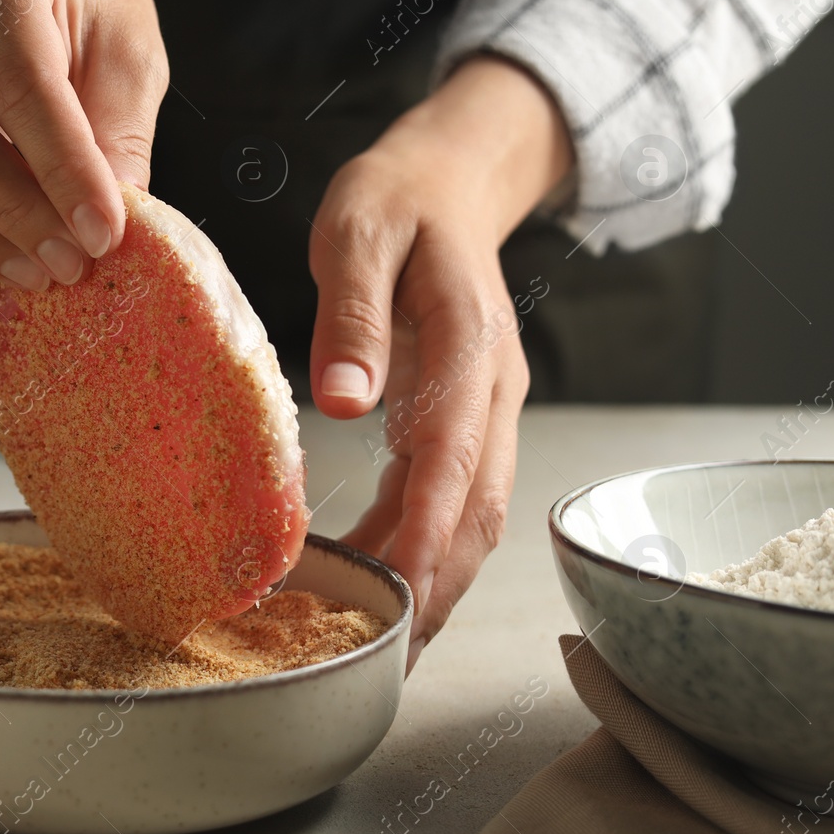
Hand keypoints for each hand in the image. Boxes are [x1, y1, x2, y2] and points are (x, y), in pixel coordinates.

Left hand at [308, 55, 572, 672]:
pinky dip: (426, 546)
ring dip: (438, 579)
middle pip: (478, 504)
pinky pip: (453, 494)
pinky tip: (387, 580)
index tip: (399, 586)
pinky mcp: (466, 416)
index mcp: (469, 342)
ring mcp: (487, 407)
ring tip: (388, 644)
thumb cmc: (394, 199)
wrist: (447, 178)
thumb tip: (341, 399)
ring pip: (475, 512)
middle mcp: (492, 387)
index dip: (429, 525)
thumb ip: (352, 310)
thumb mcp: (358, 231)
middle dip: (440, 583)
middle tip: (389, 654)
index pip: (455, 450)